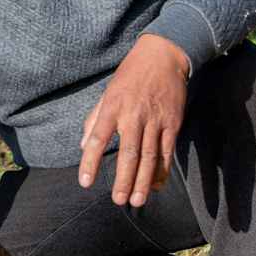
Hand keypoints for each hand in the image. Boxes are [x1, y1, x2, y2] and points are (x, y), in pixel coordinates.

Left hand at [78, 33, 190, 207]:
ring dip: (144, 181)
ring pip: (150, 156)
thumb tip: (82, 146)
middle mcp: (133, 115)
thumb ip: (94, 119)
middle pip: (129, 153)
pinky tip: (156, 185)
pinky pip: (167, 151)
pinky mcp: (173, 122)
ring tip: (137, 200)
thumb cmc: (130, 75)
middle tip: (118, 200)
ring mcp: (155, 120)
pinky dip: (162, 170)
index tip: (85, 182)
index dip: (90, 161)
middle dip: (123, 179)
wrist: (163, 55)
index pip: (97, 138)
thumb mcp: (107, 92)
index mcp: (112, 107)